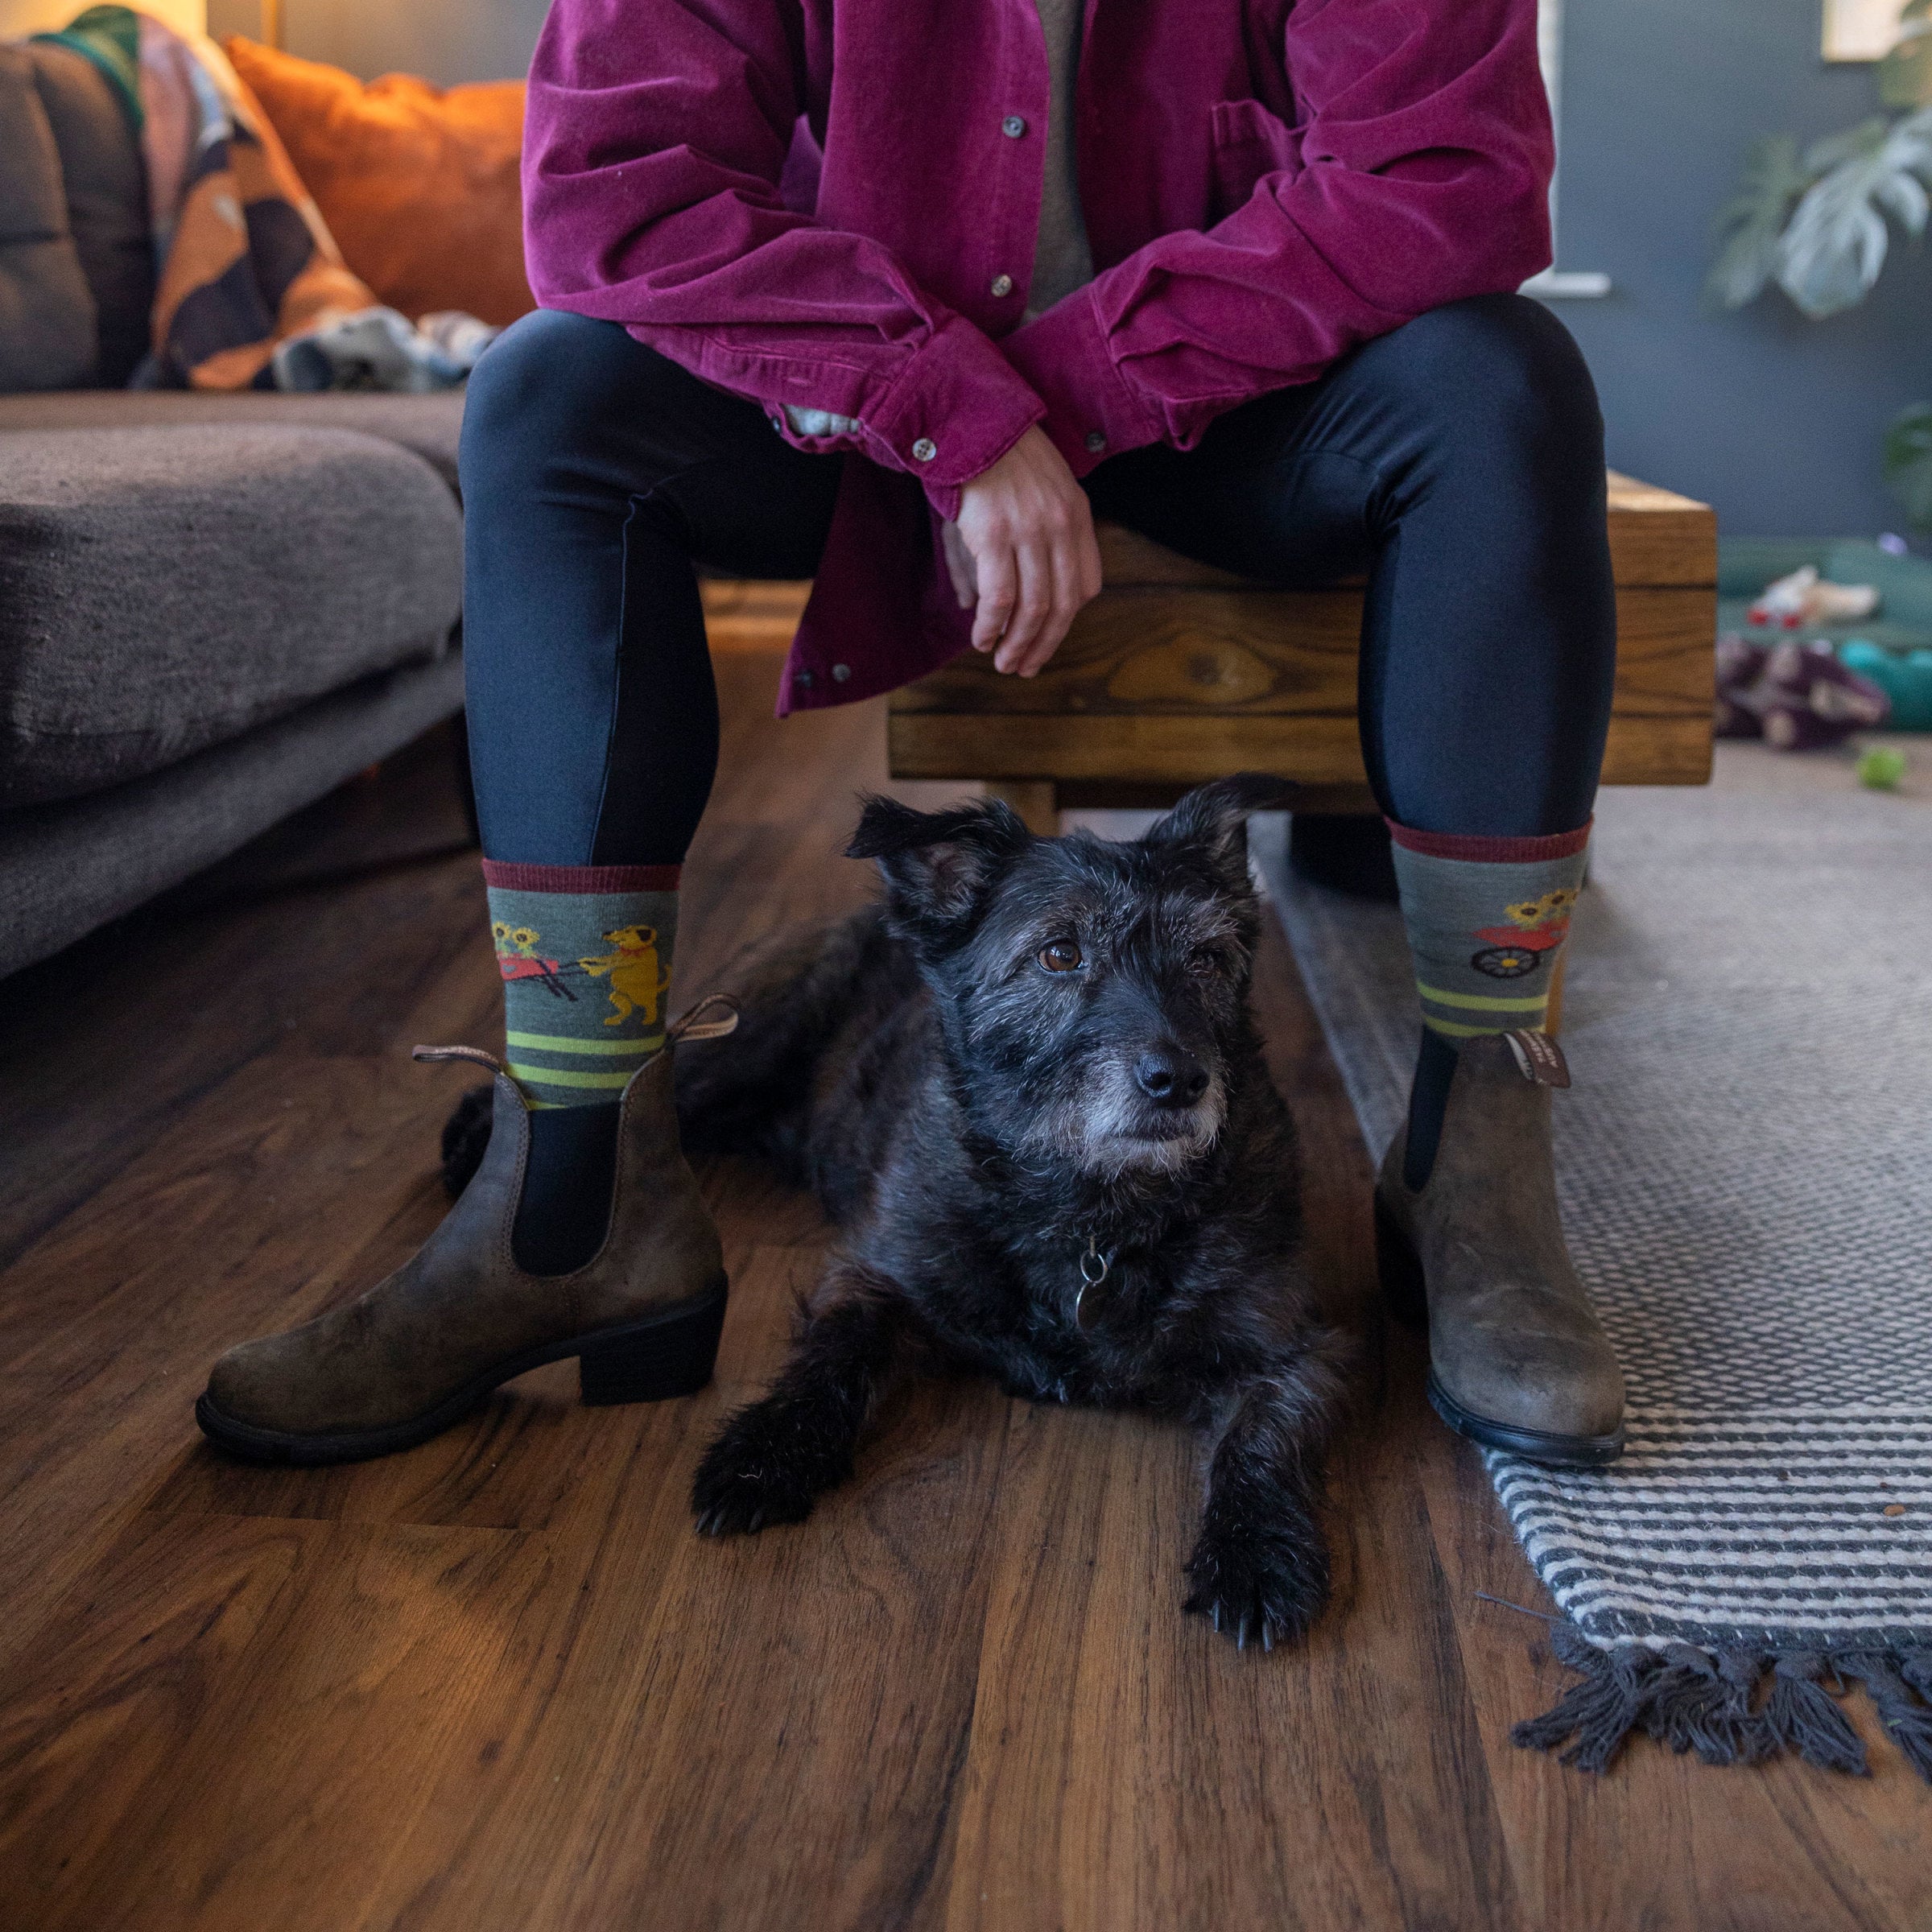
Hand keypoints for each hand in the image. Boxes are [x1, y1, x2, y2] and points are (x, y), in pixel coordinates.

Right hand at [952, 426, 1103, 675]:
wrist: (963, 418)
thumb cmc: (989, 459)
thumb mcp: (1021, 498)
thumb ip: (1015, 550)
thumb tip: (981, 606)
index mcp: (1076, 513)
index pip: (1087, 583)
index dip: (1068, 618)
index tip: (1046, 637)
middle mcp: (1061, 524)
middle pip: (1064, 604)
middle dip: (1046, 644)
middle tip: (1025, 667)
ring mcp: (1030, 530)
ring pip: (1036, 608)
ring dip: (1019, 644)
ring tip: (1004, 663)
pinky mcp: (995, 535)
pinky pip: (1001, 598)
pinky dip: (993, 626)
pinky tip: (982, 638)